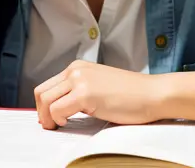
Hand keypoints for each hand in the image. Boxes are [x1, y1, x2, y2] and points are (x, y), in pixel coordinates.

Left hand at [34, 61, 162, 129]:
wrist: (153, 93)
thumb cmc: (132, 95)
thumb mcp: (99, 86)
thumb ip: (80, 91)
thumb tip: (60, 108)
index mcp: (79, 67)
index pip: (47, 85)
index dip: (44, 106)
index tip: (49, 119)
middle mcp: (76, 70)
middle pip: (42, 92)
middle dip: (41, 112)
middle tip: (51, 126)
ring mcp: (80, 80)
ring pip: (45, 100)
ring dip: (47, 118)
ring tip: (58, 127)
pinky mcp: (85, 93)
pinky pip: (57, 109)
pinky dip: (58, 120)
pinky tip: (69, 123)